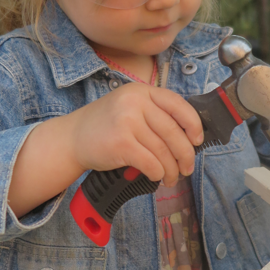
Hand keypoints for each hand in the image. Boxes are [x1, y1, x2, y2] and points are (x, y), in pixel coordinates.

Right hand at [68, 83, 203, 186]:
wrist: (72, 138)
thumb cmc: (106, 126)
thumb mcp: (130, 108)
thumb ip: (155, 114)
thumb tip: (189, 138)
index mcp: (142, 91)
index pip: (178, 104)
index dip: (193, 124)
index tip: (198, 140)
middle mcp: (135, 102)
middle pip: (173, 132)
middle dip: (185, 154)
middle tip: (187, 168)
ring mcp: (127, 121)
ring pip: (163, 151)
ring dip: (171, 169)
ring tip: (171, 178)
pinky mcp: (121, 143)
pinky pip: (150, 162)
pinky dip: (157, 173)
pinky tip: (156, 177)